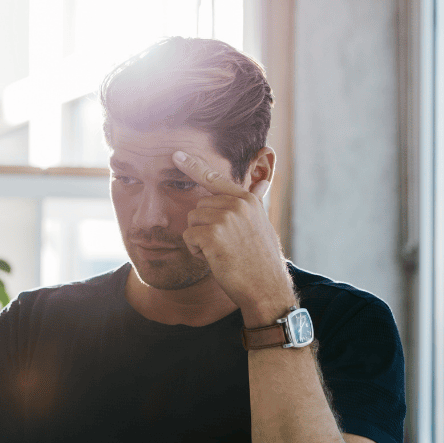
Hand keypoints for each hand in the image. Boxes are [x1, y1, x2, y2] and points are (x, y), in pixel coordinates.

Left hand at [172, 150, 294, 325]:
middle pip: (199, 206)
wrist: (266, 287)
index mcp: (247, 200)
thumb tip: (262, 182)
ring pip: (192, 220)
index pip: (215, 178)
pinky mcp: (213, 235)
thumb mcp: (260, 224)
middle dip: (203, 226)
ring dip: (199, 239)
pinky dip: (195, 250)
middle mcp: (237, 204)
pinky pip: (188, 236)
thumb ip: (252, 203)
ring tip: (221, 252)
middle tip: (223, 245)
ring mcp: (225, 218)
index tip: (177, 154)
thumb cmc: (260, 261)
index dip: (193, 166)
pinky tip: (214, 258)